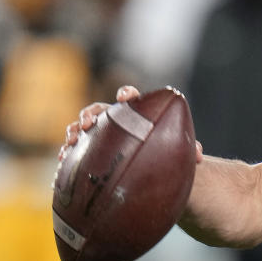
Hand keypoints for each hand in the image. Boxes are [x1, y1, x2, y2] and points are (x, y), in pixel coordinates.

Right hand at [60, 85, 204, 163]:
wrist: (149, 167)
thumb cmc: (164, 152)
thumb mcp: (175, 150)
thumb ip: (187, 149)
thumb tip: (198, 156)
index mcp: (136, 114)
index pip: (130, 97)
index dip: (126, 93)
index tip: (124, 97)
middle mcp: (115, 120)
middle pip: (99, 109)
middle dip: (92, 112)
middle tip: (90, 122)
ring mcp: (99, 133)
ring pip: (82, 125)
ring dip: (76, 128)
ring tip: (73, 138)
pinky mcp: (89, 149)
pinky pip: (75, 146)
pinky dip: (68, 149)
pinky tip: (63, 157)